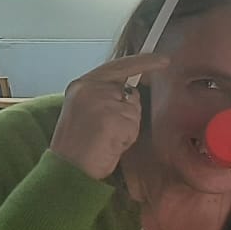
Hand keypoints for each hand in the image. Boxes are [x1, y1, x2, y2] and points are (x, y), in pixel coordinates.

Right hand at [51, 54, 168, 181]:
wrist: (67, 170)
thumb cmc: (77, 147)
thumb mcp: (85, 111)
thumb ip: (105, 96)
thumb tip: (131, 94)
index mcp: (80, 85)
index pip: (118, 66)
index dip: (143, 62)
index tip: (163, 60)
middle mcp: (89, 88)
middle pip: (129, 93)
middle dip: (127, 114)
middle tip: (105, 134)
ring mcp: (101, 101)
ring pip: (134, 110)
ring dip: (127, 128)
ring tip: (105, 140)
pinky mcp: (113, 118)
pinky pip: (134, 125)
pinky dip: (127, 138)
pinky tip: (109, 145)